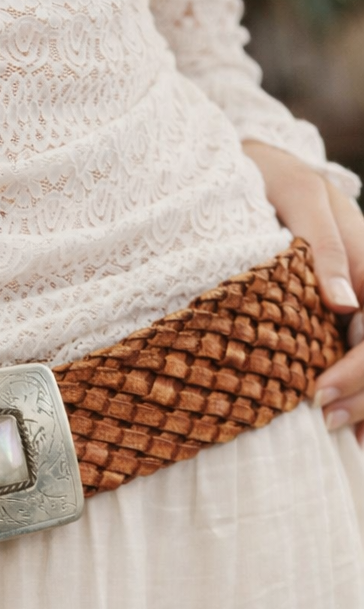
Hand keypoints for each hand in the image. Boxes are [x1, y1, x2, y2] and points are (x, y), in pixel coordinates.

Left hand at [242, 141, 363, 441]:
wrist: (254, 168)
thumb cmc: (271, 177)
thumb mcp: (297, 195)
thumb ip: (324, 247)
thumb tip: (343, 303)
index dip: (362, 369)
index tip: (318, 395)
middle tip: (323, 423)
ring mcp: (361, 301)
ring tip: (345, 439)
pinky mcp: (343, 315)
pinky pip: (361, 351)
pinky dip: (363, 395)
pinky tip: (354, 430)